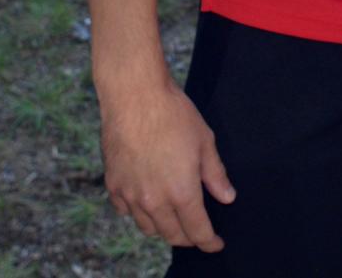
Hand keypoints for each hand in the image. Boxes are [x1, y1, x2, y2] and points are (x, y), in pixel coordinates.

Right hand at [100, 80, 235, 249]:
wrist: (135, 97)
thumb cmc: (175, 115)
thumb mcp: (205, 141)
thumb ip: (216, 175)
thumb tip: (228, 198)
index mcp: (181, 192)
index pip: (197, 230)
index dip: (209, 241)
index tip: (216, 244)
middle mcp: (154, 201)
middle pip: (172, 234)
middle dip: (188, 237)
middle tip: (198, 232)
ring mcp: (131, 195)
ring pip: (148, 227)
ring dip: (164, 228)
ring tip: (175, 220)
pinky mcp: (113, 186)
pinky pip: (127, 212)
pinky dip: (140, 213)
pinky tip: (149, 202)